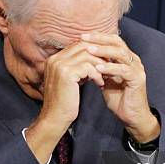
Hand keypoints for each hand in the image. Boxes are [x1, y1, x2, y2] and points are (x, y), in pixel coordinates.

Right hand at [25, 42, 105, 163]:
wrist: (55, 118)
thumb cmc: (64, 103)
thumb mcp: (71, 81)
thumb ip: (78, 68)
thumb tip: (93, 59)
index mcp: (54, 60)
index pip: (77, 45)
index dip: (93, 50)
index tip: (105, 59)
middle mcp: (55, 59)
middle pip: (82, 45)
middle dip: (99, 54)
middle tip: (110, 63)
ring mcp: (59, 65)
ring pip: (87, 55)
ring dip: (100, 64)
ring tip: (106, 75)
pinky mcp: (67, 73)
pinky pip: (88, 66)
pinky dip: (97, 74)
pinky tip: (100, 83)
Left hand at [82, 32, 159, 142]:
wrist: (132, 116)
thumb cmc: (119, 98)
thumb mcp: (105, 79)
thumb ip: (98, 68)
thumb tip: (81, 59)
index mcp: (125, 58)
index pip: (112, 40)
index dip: (97, 36)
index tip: (81, 36)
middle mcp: (133, 60)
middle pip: (117, 42)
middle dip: (99, 39)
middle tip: (83, 37)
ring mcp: (137, 69)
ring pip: (120, 53)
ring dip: (104, 50)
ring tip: (89, 50)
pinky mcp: (138, 79)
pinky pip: (124, 70)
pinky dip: (111, 67)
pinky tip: (99, 67)